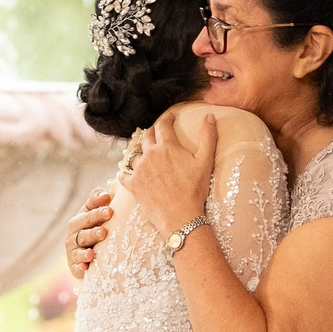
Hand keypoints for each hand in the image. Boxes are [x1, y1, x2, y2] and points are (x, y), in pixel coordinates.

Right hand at [65, 192, 112, 279]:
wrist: (87, 251)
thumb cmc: (93, 227)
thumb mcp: (93, 212)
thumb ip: (96, 200)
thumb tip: (105, 194)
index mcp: (79, 221)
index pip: (87, 216)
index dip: (97, 213)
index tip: (110, 211)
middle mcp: (73, 236)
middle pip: (82, 234)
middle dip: (92, 233)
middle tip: (104, 232)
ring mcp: (73, 252)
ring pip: (78, 252)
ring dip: (84, 253)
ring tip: (92, 253)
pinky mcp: (74, 267)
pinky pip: (76, 268)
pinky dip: (80, 268)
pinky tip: (85, 268)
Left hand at [132, 108, 216, 236]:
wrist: (180, 215)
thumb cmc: (194, 190)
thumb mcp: (205, 161)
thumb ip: (208, 136)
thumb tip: (209, 116)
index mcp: (167, 147)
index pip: (164, 125)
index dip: (167, 118)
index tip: (171, 116)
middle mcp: (150, 155)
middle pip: (147, 136)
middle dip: (152, 132)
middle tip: (157, 132)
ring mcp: (139, 170)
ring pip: (134, 154)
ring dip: (139, 151)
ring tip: (143, 153)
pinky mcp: (133, 185)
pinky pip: (123, 175)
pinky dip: (125, 172)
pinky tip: (127, 173)